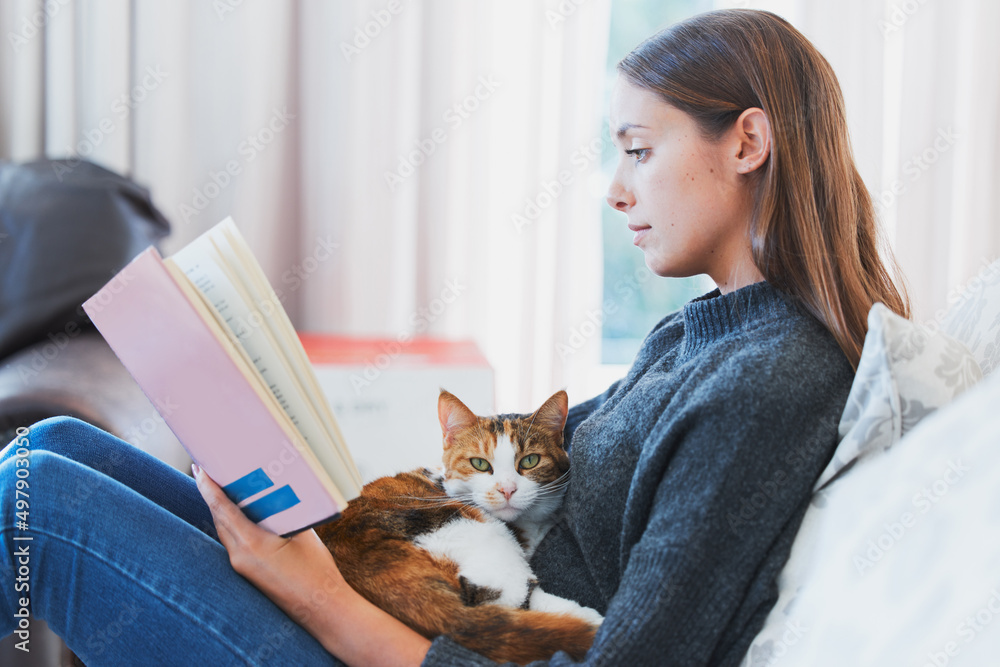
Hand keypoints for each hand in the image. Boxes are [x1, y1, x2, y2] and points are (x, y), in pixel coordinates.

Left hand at [192, 463, 431, 665]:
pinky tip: (241, 514)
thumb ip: (285, 513)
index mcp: (251, 543)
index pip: (221, 508)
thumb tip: (276, 494)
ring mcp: (241, 566)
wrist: (322, 608)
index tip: (200, 468)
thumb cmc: (316, 570)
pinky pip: (234, 542)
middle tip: (209, 470)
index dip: (208, 487)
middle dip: (211, 494)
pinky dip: (232, 524)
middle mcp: (240, 556)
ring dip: (221, 509)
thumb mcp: (303, 533)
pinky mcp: (248, 572)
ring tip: (223, 487)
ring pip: (224, 531)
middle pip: (218, 518)